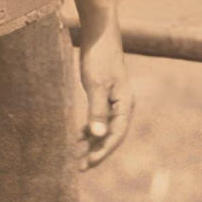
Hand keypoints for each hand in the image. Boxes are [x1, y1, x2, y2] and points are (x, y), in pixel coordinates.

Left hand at [78, 25, 132, 170]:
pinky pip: (100, 117)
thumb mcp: (96, 85)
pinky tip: (80, 134)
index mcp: (124, 105)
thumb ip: (97, 111)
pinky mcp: (105, 93)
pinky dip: (90, 127)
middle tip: (80, 168)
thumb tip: (97, 136)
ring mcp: (114, 99)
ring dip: (92, 142)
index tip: (87, 164)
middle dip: (96, 151)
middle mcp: (122, 105)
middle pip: (111, 135)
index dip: (102, 152)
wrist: (99, 34)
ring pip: (104, 127)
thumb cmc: (99, 58)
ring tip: (77, 156)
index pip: (115, 136)